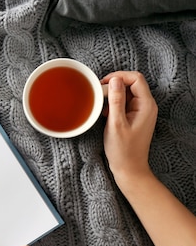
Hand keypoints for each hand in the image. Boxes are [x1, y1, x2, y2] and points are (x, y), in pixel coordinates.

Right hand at [102, 71, 157, 185]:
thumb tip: (114, 80)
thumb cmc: (123, 150)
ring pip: (126, 93)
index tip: (103, 84)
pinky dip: (113, 104)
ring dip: (112, 95)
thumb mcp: (116, 123)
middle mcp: (146, 105)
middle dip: (114, 86)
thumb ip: (116, 100)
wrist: (129, 168)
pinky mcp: (133, 116)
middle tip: (99, 95)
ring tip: (101, 106)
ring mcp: (140, 111)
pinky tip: (105, 113)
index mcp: (146, 105)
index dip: (119, 77)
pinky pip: (124, 102)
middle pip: (131, 84)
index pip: (135, 78)